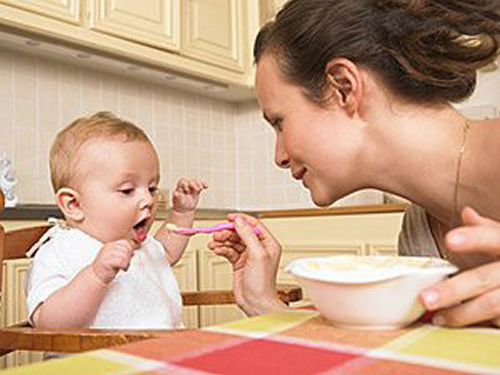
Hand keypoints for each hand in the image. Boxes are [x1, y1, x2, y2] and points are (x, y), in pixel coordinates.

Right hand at [91, 240, 138, 283]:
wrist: (95, 277)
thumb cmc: (107, 268)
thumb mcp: (117, 258)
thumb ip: (124, 253)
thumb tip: (133, 250)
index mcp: (110, 245)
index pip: (125, 243)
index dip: (130, 250)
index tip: (128, 258)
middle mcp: (107, 248)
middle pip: (126, 248)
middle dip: (129, 257)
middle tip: (126, 264)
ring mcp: (105, 254)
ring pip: (124, 255)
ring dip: (127, 263)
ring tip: (124, 267)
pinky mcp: (105, 262)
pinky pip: (121, 261)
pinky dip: (124, 266)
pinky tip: (121, 269)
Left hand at [172, 178, 207, 213]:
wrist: (185, 210)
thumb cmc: (179, 205)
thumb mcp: (178, 201)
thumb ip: (177, 196)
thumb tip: (175, 193)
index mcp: (179, 187)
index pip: (182, 181)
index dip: (185, 184)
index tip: (187, 190)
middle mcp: (185, 186)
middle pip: (190, 181)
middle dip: (194, 184)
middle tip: (197, 189)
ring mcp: (191, 187)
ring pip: (196, 182)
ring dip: (199, 184)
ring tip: (201, 188)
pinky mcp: (196, 190)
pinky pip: (201, 185)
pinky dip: (203, 185)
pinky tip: (206, 186)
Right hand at [208, 213, 286, 315]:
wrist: (256, 303)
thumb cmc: (262, 284)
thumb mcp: (257, 254)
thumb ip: (248, 236)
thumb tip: (240, 221)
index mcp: (268, 244)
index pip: (254, 225)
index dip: (241, 220)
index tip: (229, 217)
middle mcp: (259, 248)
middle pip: (241, 233)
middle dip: (228, 232)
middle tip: (218, 233)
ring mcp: (248, 256)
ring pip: (233, 242)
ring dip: (222, 241)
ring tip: (214, 243)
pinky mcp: (239, 263)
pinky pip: (228, 251)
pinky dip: (221, 249)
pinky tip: (216, 250)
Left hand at [420, 206, 499, 326]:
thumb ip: (489, 230)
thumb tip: (467, 213)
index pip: (494, 237)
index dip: (473, 238)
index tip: (449, 240)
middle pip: (485, 278)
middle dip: (454, 290)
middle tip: (425, 298)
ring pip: (492, 304)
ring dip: (461, 314)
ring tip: (438, 318)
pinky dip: (482, 324)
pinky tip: (463, 327)